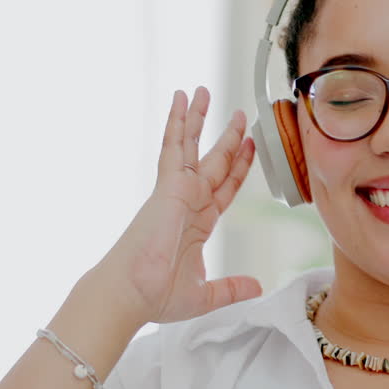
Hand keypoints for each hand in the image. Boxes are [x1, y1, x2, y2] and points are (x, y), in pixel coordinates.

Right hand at [94, 87, 260, 324]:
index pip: (225, 188)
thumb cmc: (157, 297)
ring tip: (202, 91)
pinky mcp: (166, 187)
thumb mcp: (207, 295)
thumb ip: (232, 287)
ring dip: (198, 120)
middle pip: (214, 162)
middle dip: (227, 137)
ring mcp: (177, 192)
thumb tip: (257, 286)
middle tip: (238, 114)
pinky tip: (181, 101)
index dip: (238, 167)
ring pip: (191, 147)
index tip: (249, 147)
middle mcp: (189, 202)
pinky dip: (177, 124)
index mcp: (199, 223)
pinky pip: (173, 148)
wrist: (131, 294)